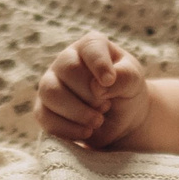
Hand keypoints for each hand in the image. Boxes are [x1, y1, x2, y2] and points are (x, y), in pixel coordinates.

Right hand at [37, 32, 148, 147]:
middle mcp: (66, 61)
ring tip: (98, 121)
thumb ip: (124, 77)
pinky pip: (45, 117)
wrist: (122, 119)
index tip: (109, 81)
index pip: (90, 48)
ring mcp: (51, 84)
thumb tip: (97, 87)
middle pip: (68, 70)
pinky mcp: (44, 109)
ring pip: (51, 93)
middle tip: (106, 105)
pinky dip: (68, 129)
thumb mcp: (134, 81)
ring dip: (78, 112)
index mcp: (90, 47)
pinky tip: (86, 132)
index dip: (99, 64)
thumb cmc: (127, 91)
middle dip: (90, 94)